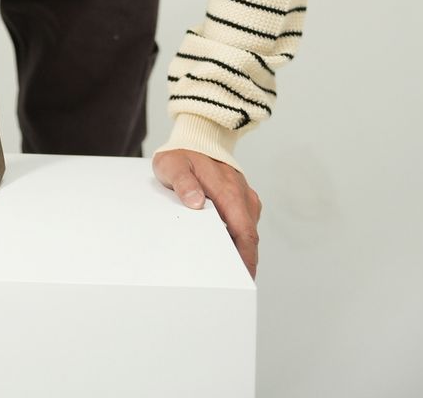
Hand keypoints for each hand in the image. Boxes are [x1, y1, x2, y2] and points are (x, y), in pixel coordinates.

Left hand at [151, 148, 261, 280]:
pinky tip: (226, 249)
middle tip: (234, 285)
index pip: (244, 232)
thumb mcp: (173, 166)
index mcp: (228, 190)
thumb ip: (183, 183)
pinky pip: (244, 222)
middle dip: (245, 262)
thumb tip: (196, 203)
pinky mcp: (242, 198)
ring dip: (242, 250)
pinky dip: (238, 237)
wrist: (196, 137)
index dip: (246, 258)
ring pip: (248, 231)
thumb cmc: (182, 154)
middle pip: (249, 237)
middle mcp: (242, 194)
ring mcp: (244, 196)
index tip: (242, 279)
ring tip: (227, 272)